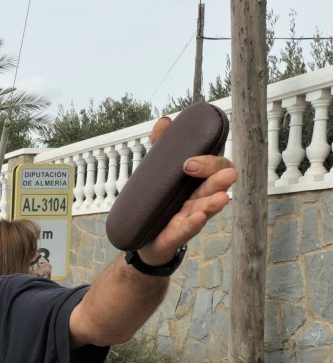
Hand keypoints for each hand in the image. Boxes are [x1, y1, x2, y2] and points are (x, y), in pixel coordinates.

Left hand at [137, 116, 237, 265]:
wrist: (143, 236)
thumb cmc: (159, 202)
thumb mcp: (158, 173)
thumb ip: (162, 148)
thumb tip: (165, 122)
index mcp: (197, 182)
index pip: (216, 168)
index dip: (209, 162)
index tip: (189, 162)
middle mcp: (199, 199)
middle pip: (217, 187)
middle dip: (219, 180)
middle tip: (224, 174)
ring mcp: (191, 217)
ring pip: (207, 209)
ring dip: (214, 204)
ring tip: (221, 198)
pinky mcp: (178, 234)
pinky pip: (188, 230)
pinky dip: (192, 224)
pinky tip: (198, 218)